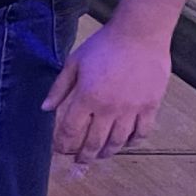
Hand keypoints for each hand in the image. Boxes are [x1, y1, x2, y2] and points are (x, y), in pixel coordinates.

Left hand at [43, 21, 170, 163]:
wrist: (140, 34)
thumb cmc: (104, 45)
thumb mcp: (74, 62)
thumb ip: (59, 87)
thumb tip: (45, 108)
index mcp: (87, 97)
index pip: (71, 130)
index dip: (63, 144)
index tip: (60, 150)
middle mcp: (109, 108)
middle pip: (94, 142)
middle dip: (84, 155)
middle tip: (79, 161)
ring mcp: (131, 109)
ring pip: (118, 142)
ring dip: (107, 152)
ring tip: (100, 155)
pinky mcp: (150, 106)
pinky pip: (142, 132)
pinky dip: (133, 142)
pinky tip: (126, 142)